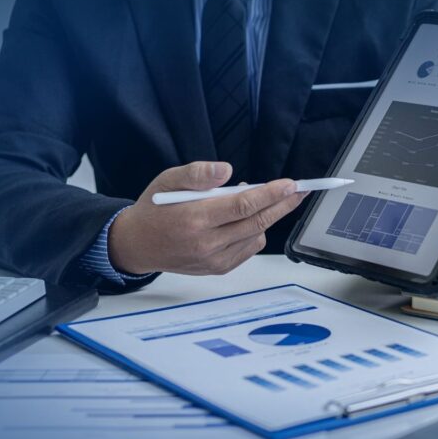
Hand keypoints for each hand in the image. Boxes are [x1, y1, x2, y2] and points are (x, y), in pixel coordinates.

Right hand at [108, 161, 306, 275]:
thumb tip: (227, 170)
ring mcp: (214, 260)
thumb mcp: (167, 180)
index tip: (290, 185)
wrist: (137, 245)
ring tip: (260, 200)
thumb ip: (197, 174)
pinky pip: (248, 248)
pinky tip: (246, 220)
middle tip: (300, 191)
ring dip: (266, 217)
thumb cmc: (154, 209)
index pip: (243, 206)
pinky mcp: (218, 268)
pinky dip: (254, 232)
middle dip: (282, 206)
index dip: (270, 195)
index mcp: (194, 219)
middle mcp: (206, 244)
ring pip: (255, 236)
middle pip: (256, 223)